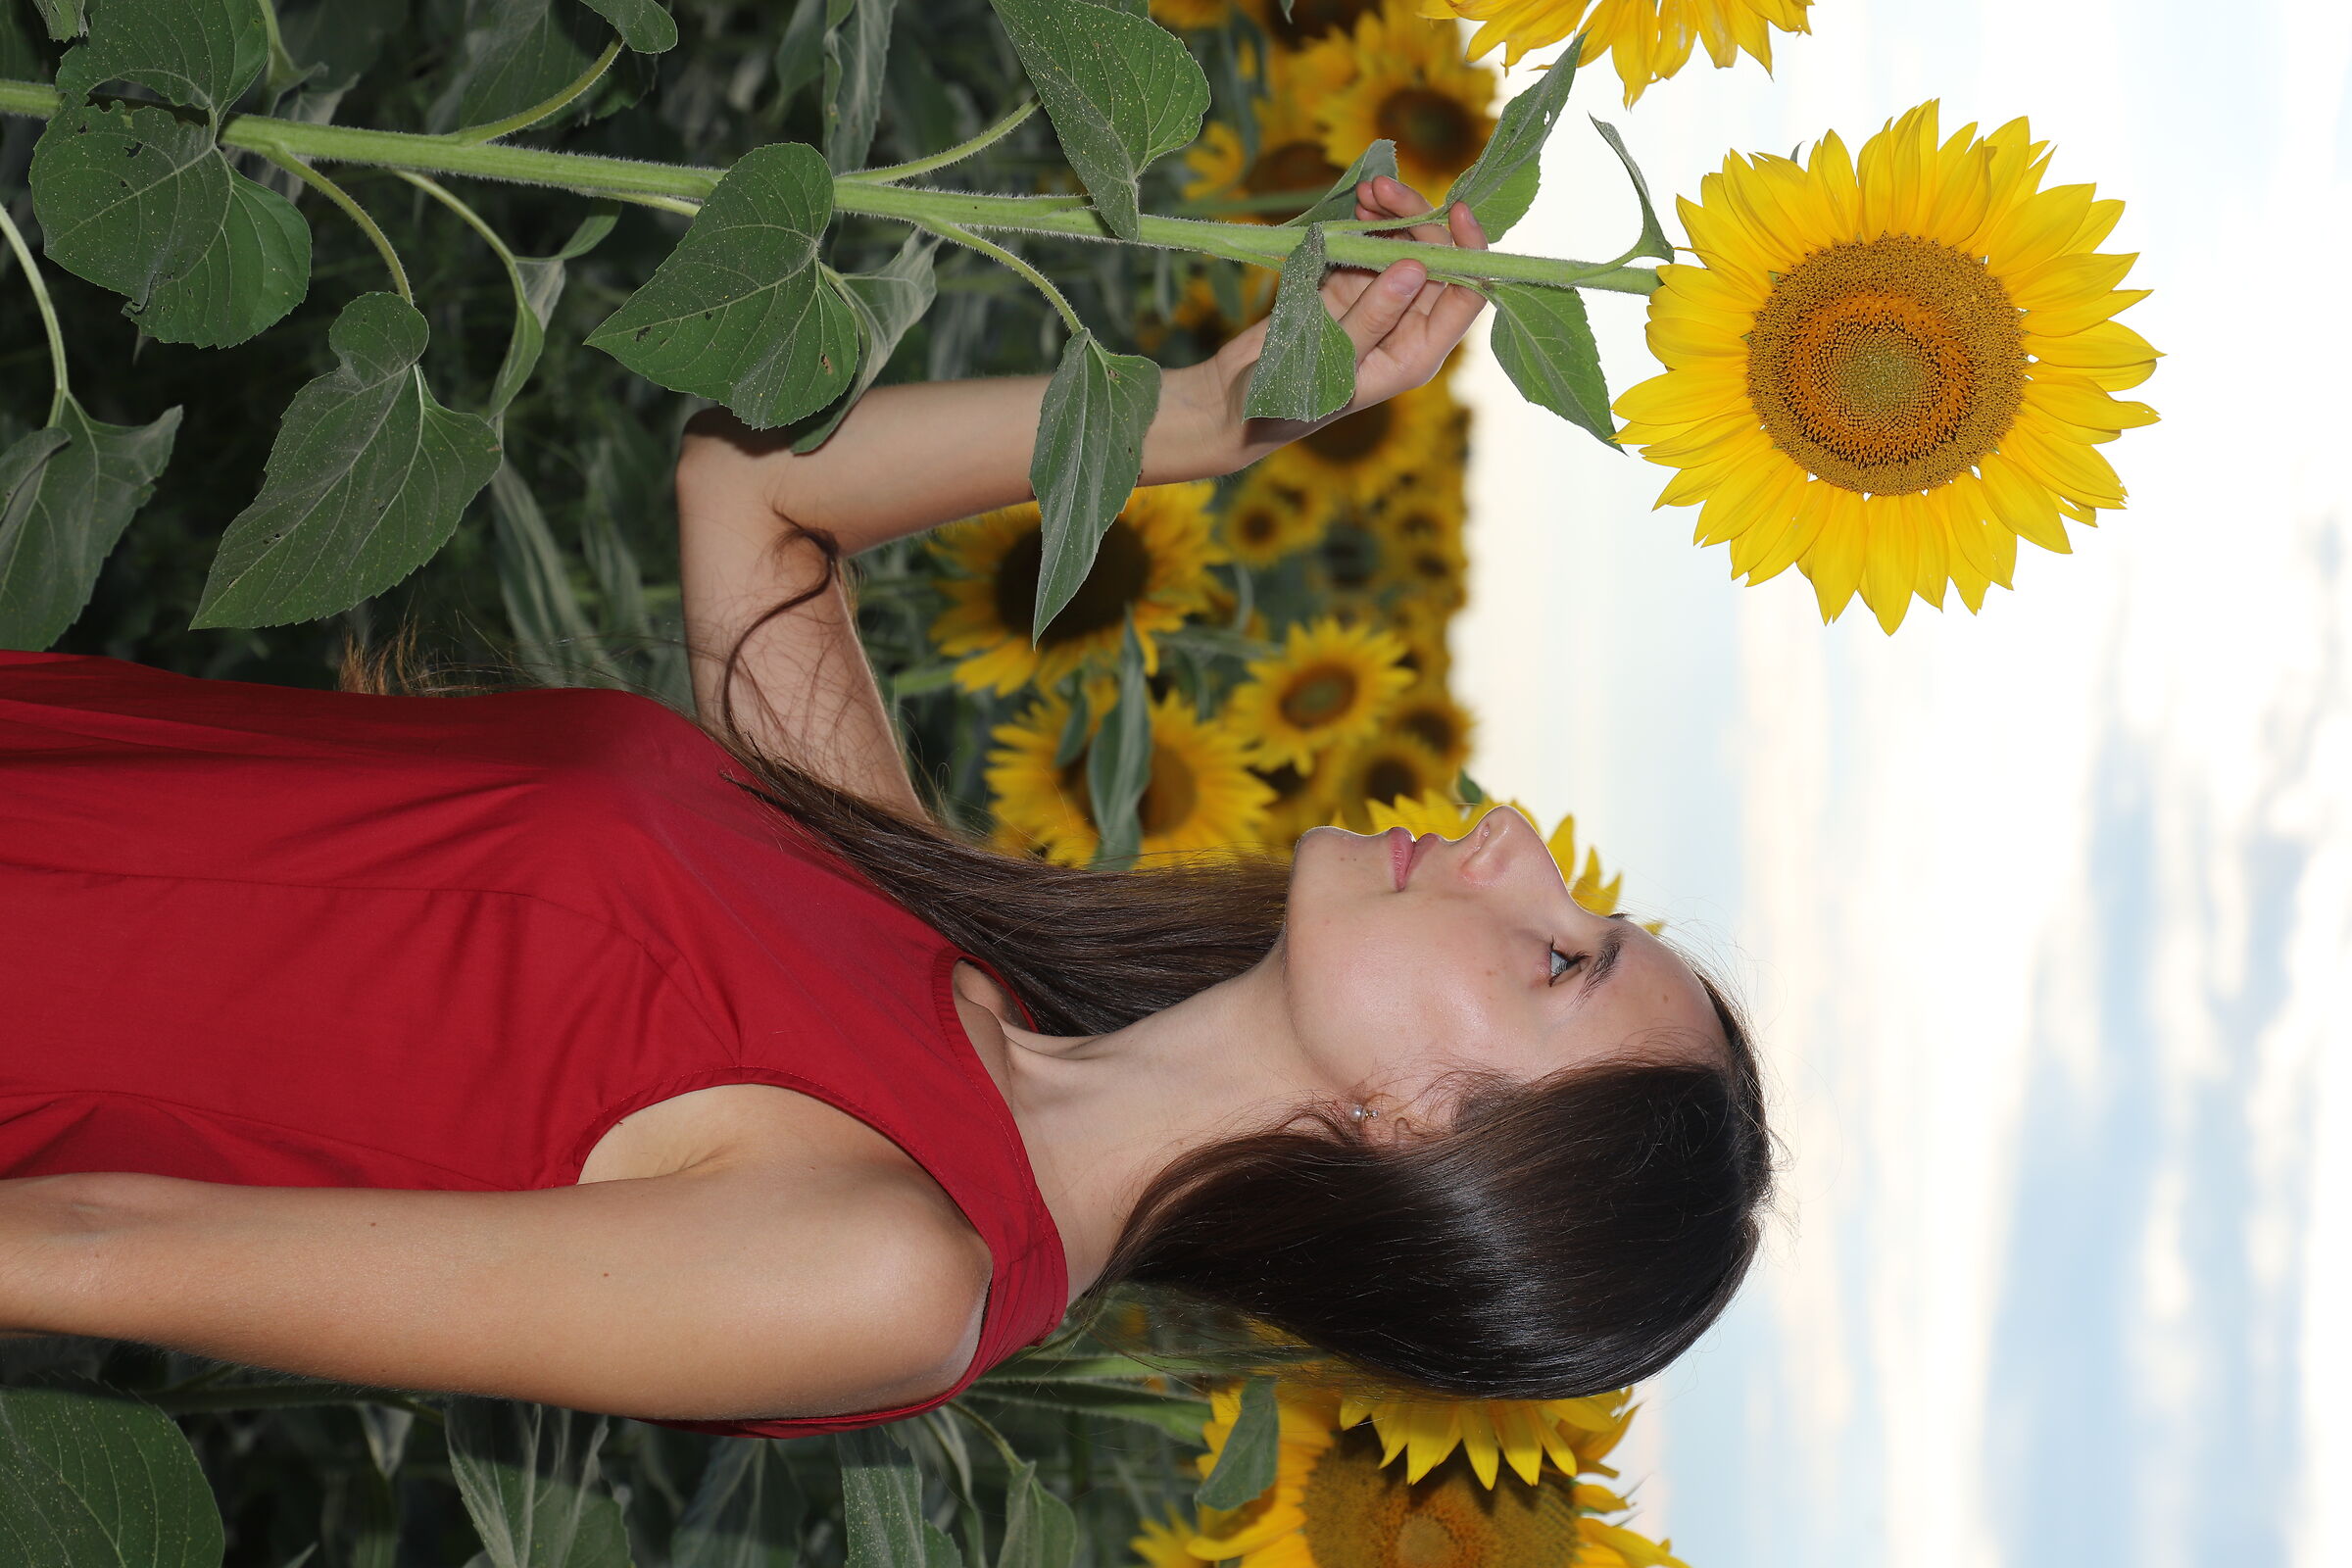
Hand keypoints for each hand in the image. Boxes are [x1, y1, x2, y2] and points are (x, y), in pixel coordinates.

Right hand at [1193, 175, 1490, 470]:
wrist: (1234, 404)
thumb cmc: (1284, 403)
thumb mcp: (1332, 363)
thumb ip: (1374, 316)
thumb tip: (1415, 268)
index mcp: (1415, 354)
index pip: (1465, 297)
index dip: (1468, 251)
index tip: (1451, 209)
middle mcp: (1406, 329)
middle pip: (1435, 263)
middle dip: (1416, 220)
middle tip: (1380, 189)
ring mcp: (1378, 307)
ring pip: (1403, 249)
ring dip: (1391, 216)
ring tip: (1366, 192)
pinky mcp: (1349, 292)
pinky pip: (1370, 251)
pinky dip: (1365, 226)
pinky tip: (1354, 206)